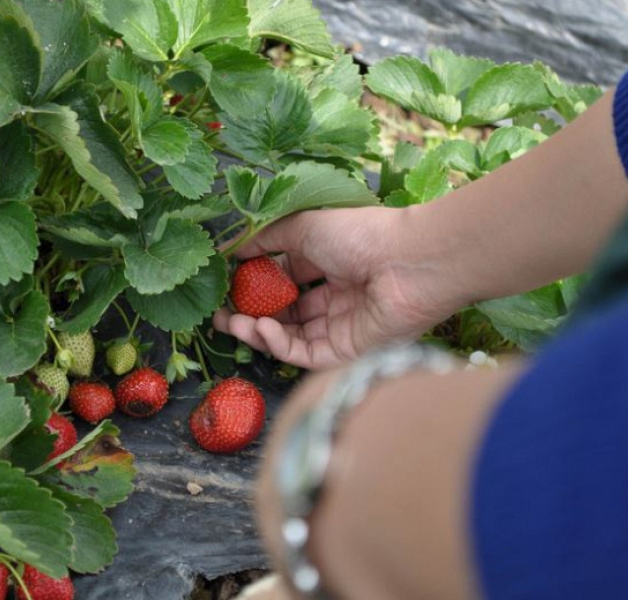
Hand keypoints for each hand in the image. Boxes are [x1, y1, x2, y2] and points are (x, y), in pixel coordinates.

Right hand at [214, 206, 462, 368]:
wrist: (407, 262)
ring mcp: (340, 326)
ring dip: (258, 331)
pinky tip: (263, 328)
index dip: (254, 284)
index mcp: (330, 264)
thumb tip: (231, 249)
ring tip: (232, 322)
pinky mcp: (346, 353)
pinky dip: (280, 344)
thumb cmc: (359, 235)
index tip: (225, 285)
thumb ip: (266, 239)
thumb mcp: (303, 226)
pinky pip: (305, 354)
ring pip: (290, 337)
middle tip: (219, 314)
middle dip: (250, 314)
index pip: (285, 280)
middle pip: (285, 313)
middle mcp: (335, 297)